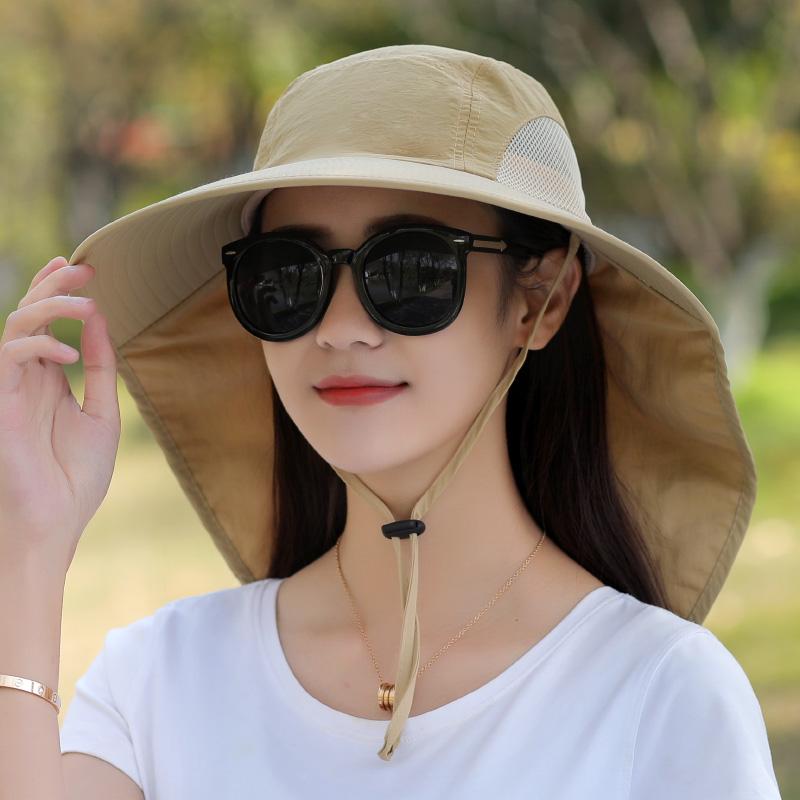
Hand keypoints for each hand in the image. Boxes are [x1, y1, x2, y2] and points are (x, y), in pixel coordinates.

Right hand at [0, 256, 119, 575]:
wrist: (56, 522)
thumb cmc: (77, 476)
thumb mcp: (102, 412)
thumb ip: (100, 366)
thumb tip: (101, 319)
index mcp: (47, 380)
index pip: (46, 324)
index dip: (58, 291)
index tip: (83, 267)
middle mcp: (25, 379)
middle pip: (28, 315)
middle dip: (53, 285)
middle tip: (83, 268)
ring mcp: (9, 389)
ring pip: (15, 326)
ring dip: (48, 306)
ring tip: (85, 304)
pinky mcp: (0, 403)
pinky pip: (8, 356)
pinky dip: (38, 345)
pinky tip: (69, 354)